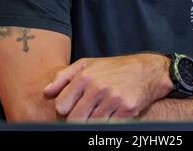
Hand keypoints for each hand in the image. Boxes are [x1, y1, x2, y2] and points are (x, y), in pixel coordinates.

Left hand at [43, 53, 171, 120]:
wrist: (146, 70)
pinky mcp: (126, 110)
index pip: (62, 106)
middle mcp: (98, 87)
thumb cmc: (114, 67)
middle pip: (74, 119)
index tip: (72, 106)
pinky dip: (108, 123)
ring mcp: (113, 100)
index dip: (65, 109)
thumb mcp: (87, 64)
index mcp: (85, 76)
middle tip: (86, 112)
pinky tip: (111, 113)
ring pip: (90, 125)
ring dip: (93, 121)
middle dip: (77, 119)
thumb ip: (64, 77)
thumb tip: (46, 92)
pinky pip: (108, 126)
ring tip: (100, 110)